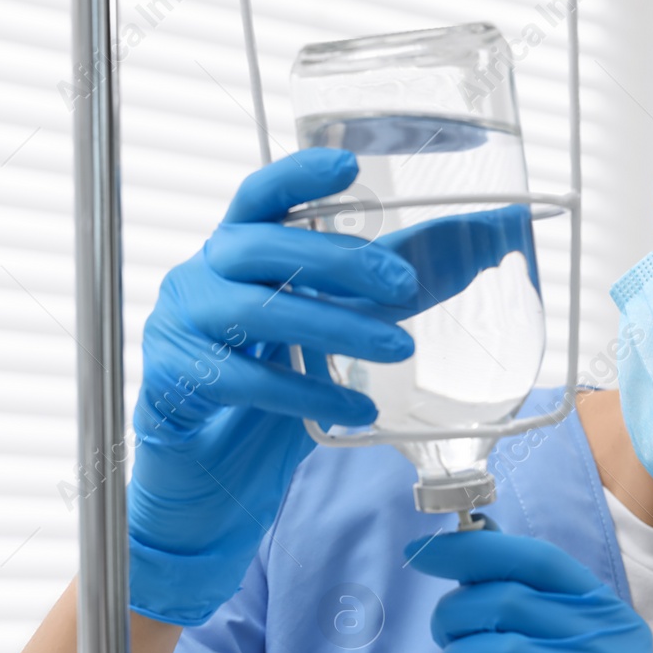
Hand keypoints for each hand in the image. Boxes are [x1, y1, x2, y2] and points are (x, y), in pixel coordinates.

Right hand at [127, 147, 418, 625]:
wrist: (205, 487)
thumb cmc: (269, 397)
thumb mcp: (332, 335)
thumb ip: (386, 293)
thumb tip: (479, 246)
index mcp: (235, 256)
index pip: (257, 198)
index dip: (296, 177)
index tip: (347, 164)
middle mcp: (199, 280)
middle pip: (260, 247)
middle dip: (336, 259)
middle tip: (405, 284)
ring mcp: (178, 331)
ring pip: (256, 311)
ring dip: (335, 327)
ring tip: (400, 348)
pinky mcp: (174, 386)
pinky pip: (246, 382)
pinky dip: (309, 394)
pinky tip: (358, 408)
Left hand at [409, 530, 652, 652]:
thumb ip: (518, 606)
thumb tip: (472, 538)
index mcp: (610, 617)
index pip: (538, 559)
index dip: (472, 550)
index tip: (419, 555)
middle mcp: (614, 648)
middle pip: (506, 600)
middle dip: (453, 619)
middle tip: (447, 646)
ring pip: (496, 649)